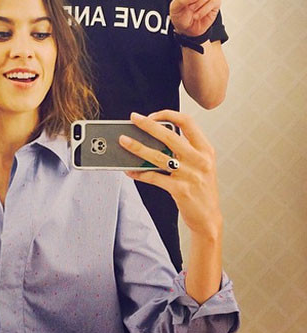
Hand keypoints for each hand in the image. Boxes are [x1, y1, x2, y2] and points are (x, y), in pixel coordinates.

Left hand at [119, 111, 221, 239]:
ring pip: (158, 156)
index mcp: (205, 149)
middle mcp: (200, 160)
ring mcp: (190, 175)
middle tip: (133, 118)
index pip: (187, 122)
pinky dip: (139, 173)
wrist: (208, 218)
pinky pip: (154, 177)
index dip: (168, 114)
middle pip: (169, 136)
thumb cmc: (200, 188)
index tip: (152, 115)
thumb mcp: (199, 165)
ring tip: (123, 141)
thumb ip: (183, 150)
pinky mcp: (180, 190)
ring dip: (137, 147)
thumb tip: (152, 137)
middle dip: (148, 125)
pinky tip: (129, 170)